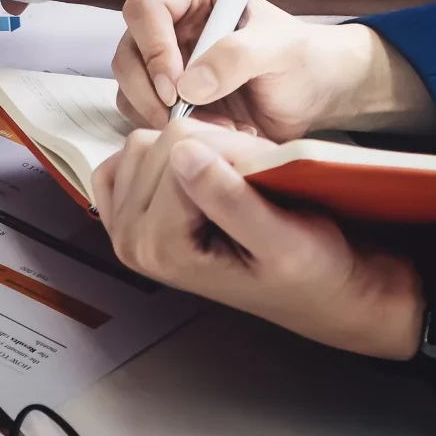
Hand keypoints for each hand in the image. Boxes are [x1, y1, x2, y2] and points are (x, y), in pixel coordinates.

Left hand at [94, 118, 423, 358]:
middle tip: (248, 175)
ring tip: (227, 177)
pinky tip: (193, 176)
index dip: (229, 148)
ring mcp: (123, 228)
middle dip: (209, 148)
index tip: (261, 170)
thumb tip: (183, 152)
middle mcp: (131, 241)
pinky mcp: (125, 214)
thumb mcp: (284, 240)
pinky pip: (127, 158)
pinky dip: (162, 156)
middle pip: (155, 145)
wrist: (312, 291)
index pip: (179, 150)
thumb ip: (231, 199)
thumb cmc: (308, 269)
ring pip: (142, 144)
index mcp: (162, 248)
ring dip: (189, 149)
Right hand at [111, 0, 435, 138]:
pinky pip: (141, 113)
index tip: (177, 86)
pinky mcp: (164, 94)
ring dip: (162, 116)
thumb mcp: (282, 50)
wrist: (317, 95)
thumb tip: (188, 84)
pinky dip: (168, 131)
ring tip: (216, 129)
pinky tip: (212, 134)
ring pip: (127, 86)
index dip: (154, 48)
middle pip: (127, 51)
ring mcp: (164, 59)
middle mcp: (171, 21)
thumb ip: (238, 56)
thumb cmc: (306, 60)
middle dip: (151, 91)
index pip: (146, 8)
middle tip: (185, 118)